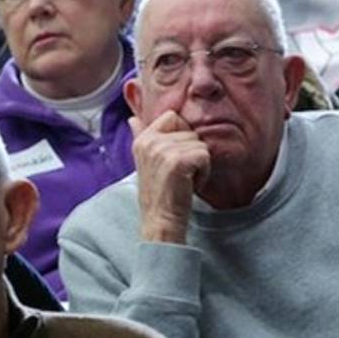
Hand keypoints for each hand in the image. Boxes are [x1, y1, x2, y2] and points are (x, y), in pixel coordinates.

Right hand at [130, 111, 210, 244]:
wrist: (160, 220)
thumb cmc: (158, 193)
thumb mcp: (145, 161)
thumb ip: (141, 136)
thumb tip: (133, 119)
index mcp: (142, 139)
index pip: (172, 116)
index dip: (182, 134)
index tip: (175, 157)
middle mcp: (150, 142)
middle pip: (190, 131)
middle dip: (192, 152)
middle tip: (180, 173)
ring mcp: (163, 150)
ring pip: (199, 144)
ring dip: (198, 164)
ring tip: (184, 179)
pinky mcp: (178, 161)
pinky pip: (205, 156)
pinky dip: (203, 172)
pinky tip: (190, 184)